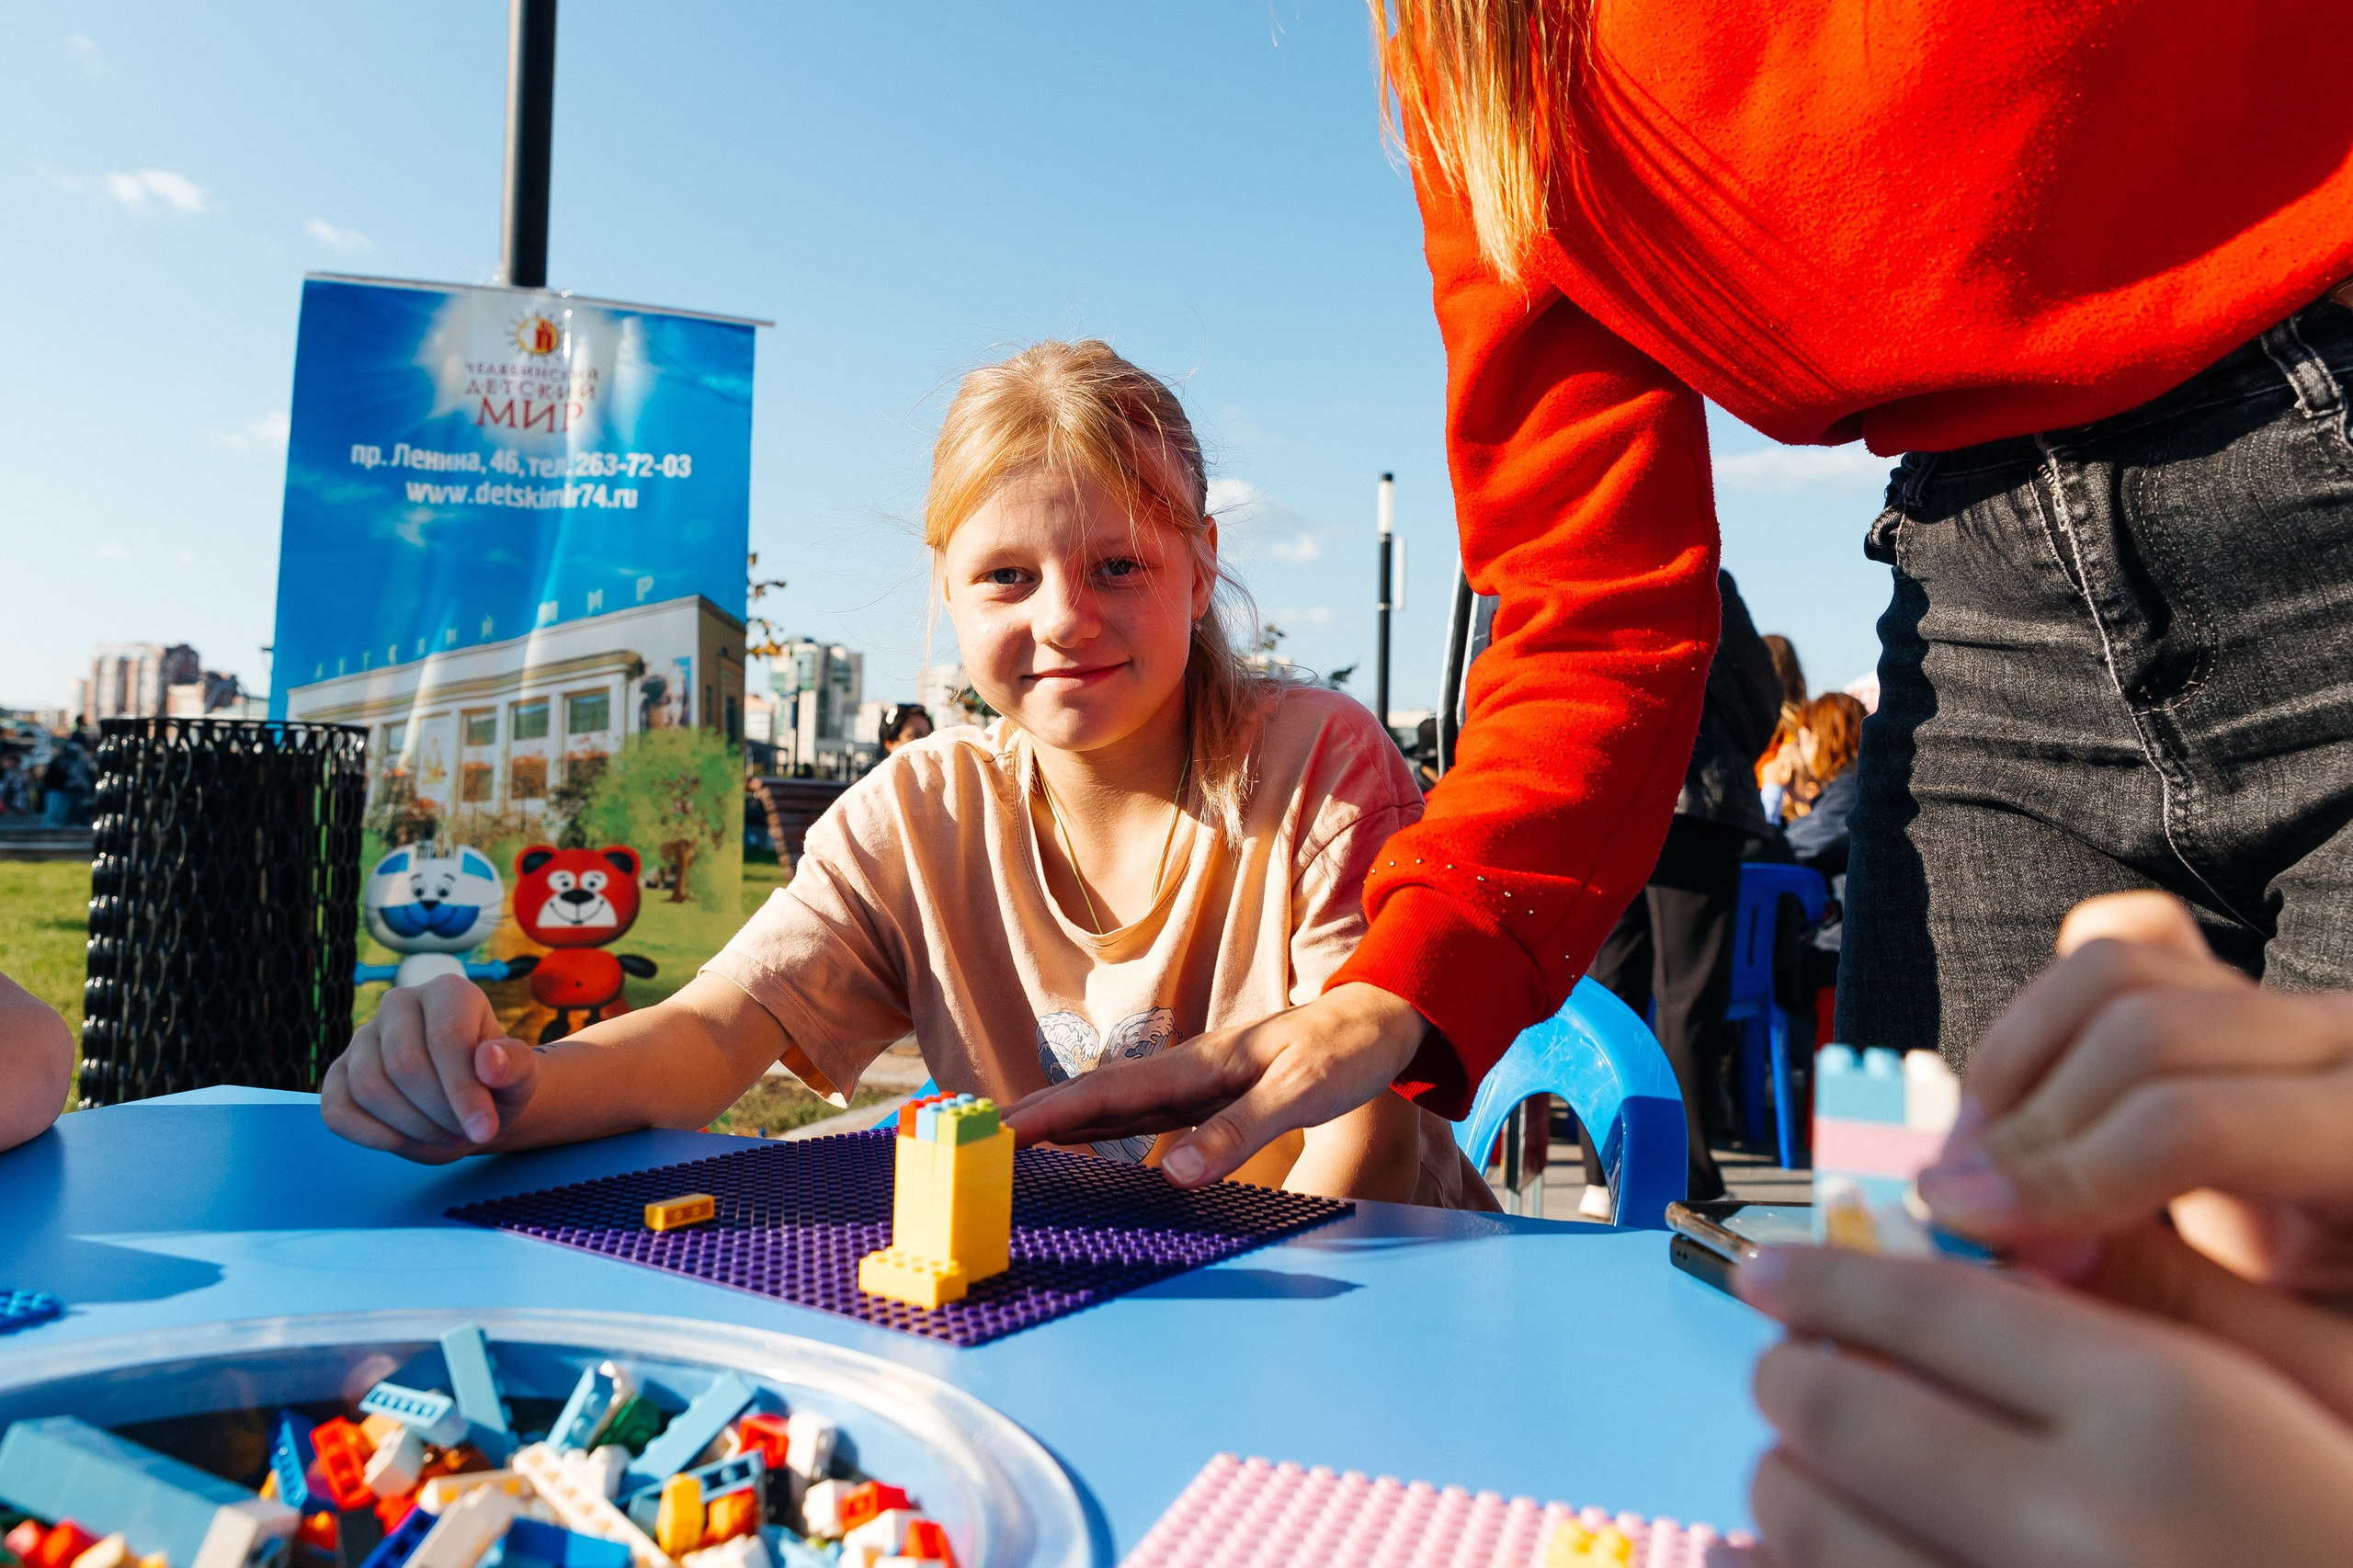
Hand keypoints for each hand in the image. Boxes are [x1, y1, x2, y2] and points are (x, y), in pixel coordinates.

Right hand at [320, 974, 539, 1162]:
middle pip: (404, 1064)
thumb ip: (516, 1066)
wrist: (469, 1103)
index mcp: (448, 992)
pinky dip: (370, 1135)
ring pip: (369, 1087)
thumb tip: (490, 1061)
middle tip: (465, 1131)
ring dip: (410, 1126)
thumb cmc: (498, 1084)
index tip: (486, 1129)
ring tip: (443, 1133)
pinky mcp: (338, 1075)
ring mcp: (362, 1038)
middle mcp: (399, 1003)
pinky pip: (336, 1110)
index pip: (446, 1038)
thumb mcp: (522, 1078)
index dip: (464, 1091)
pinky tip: (403, 1140)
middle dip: (439, 1111)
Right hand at [1001, 982, 1427, 1186]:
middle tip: (975, 1142)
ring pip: (1112, 1105)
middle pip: (1095, 1097)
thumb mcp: (1299, 1093)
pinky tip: (1085, 1146)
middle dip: (1036, 1117)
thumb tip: (1172, 1174)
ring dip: (1061, 1123)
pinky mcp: (1209, 1096)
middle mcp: (1185, 1072)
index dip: (1051, 1113)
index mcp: (1197, 1066)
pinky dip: (1102, 1129)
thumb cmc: (1342, 1053)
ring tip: (1008, 1144)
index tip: (999, 1130)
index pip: (1108, 1092)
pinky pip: (1141, 1116)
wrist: (1379, 1021)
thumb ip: (1238, 1130)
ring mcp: (1194, 1083)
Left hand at [1733, 1245, 2352, 1567]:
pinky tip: (1758, 1552)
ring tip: (1805, 1468)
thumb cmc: (2342, 1528)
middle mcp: (2082, 1529)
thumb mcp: (2302, 1394)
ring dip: (1787, 1483)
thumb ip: (2139, 1317)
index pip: (1932, 1308)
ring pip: (1813, 1530)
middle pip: (1845, 1416)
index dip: (1825, 1278)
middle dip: (1790, 1377)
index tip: (1769, 1270)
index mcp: (2165, 1417)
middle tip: (1786, 1366)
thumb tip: (1969, 1263)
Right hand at [1919, 892, 2352, 1294]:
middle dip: (2023, 1122)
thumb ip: (2184, 1312)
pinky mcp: (2239, 1001)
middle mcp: (2343, 1045)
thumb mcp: (2314, 1374)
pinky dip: (2057, 1001)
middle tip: (1958, 1209)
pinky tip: (2029, 1091)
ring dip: (2014, 1059)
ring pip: (2115, 968)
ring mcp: (2289, 1010)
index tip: (1974, 1232)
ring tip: (1980, 1156)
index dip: (2063, 1176)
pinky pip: (2132, 944)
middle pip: (2140, 1026)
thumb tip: (2030, 1244)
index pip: (2189, 1122)